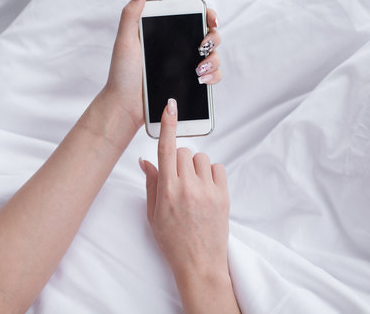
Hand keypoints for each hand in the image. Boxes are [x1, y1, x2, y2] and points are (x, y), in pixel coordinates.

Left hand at [104, 0, 221, 129]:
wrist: (125, 105)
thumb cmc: (122, 74)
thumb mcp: (125, 41)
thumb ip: (131, 14)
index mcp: (166, 34)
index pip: (194, 19)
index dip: (208, 16)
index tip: (210, 21)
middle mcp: (179, 49)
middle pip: (209, 36)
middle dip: (213, 39)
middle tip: (202, 47)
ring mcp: (186, 67)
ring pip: (214, 57)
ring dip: (214, 60)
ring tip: (199, 69)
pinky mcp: (191, 85)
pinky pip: (212, 77)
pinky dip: (213, 77)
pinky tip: (202, 80)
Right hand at [140, 99, 238, 312]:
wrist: (199, 263)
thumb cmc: (173, 241)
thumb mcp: (153, 214)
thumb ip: (151, 183)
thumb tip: (146, 160)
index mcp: (167, 190)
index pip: (165, 148)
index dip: (167, 124)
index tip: (170, 106)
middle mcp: (188, 187)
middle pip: (182, 151)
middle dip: (177, 159)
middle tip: (177, 178)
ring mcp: (208, 190)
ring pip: (201, 158)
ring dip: (194, 166)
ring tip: (192, 186)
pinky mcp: (223, 195)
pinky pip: (218, 168)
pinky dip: (211, 173)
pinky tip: (205, 188)